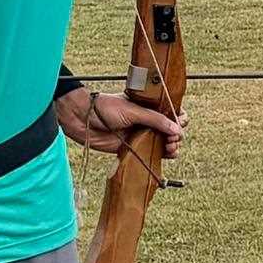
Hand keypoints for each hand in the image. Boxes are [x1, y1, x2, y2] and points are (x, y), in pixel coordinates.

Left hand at [58, 86, 185, 158]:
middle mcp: (147, 120)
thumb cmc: (105, 107)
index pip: (172, 111)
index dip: (179, 118)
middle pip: (171, 129)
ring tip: (170, 148)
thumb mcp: (133, 110)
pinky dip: (162, 156)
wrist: (83, 118)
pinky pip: (152, 153)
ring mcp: (141, 134)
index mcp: (149, 106)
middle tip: (173, 139)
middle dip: (177, 135)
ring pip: (164, 142)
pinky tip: (166, 155)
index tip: (179, 123)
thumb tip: (178, 130)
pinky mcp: (133, 148)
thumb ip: (155, 120)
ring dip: (172, 146)